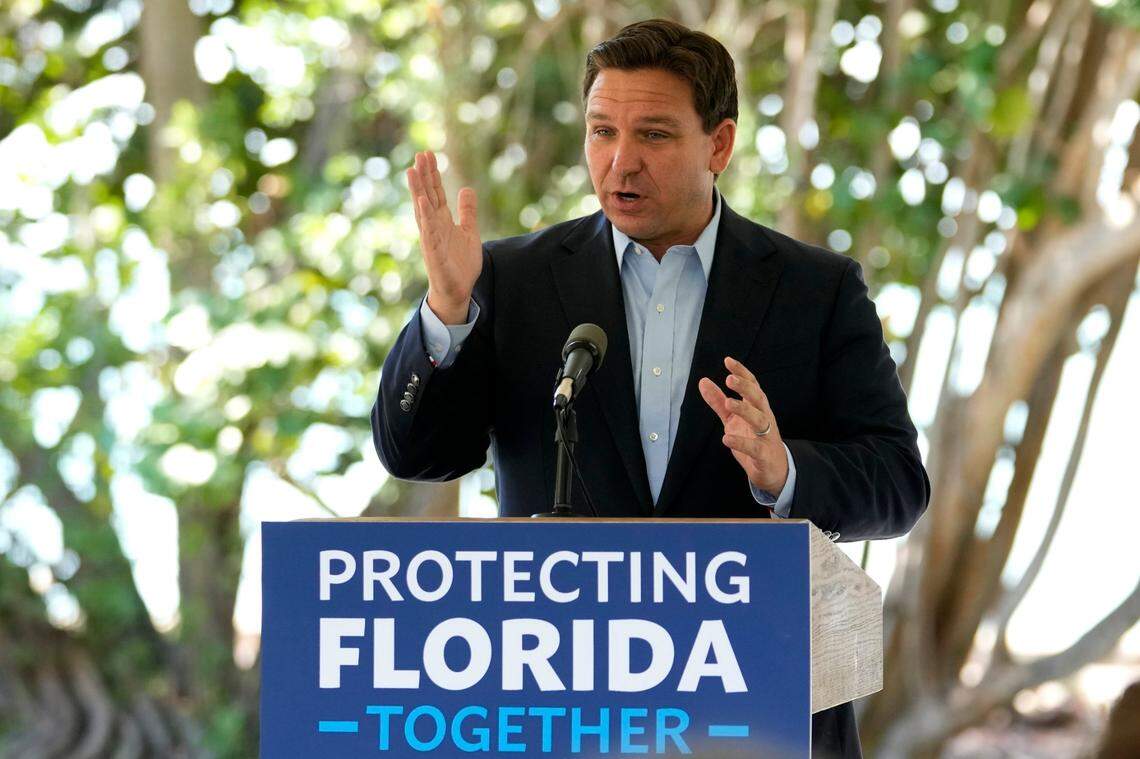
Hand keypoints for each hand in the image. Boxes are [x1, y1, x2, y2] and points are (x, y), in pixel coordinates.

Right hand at [406, 150, 481, 324]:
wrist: (458, 290)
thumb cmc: (461, 263)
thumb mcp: (470, 232)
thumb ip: (467, 211)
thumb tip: (466, 189)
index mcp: (442, 220)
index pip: (436, 193)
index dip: (432, 174)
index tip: (428, 155)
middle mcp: (433, 226)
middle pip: (427, 196)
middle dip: (423, 175)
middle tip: (420, 154)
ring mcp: (431, 238)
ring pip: (423, 210)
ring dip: (418, 190)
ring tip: (412, 171)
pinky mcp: (433, 252)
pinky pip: (428, 231)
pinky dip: (425, 216)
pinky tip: (422, 201)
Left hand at [698, 356, 787, 494]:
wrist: (775, 470)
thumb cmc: (754, 440)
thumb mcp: (733, 419)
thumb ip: (719, 402)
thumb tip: (703, 381)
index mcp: (757, 408)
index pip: (752, 385)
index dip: (742, 373)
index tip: (728, 361)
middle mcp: (764, 418)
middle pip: (758, 398)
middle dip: (745, 388)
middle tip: (729, 379)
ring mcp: (766, 437)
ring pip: (759, 420)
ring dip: (745, 410)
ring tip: (729, 403)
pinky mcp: (764, 455)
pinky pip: (754, 448)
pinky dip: (742, 443)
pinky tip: (727, 438)